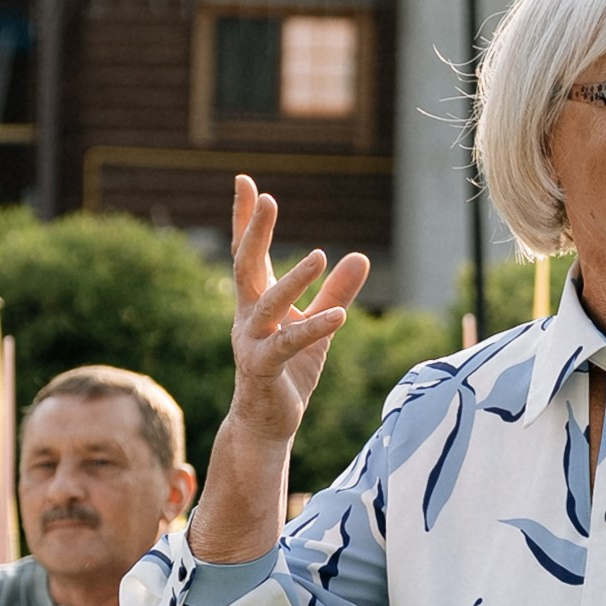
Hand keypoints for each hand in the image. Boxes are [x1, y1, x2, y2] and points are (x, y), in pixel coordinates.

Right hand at [229, 175, 370, 453]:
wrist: (267, 425)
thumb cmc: (288, 373)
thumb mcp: (318, 327)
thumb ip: (335, 292)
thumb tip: (360, 256)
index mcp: (256, 302)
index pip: (248, 252)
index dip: (246, 218)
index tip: (245, 180)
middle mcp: (247, 317)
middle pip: (246, 266)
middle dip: (254, 231)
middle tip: (266, 197)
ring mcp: (252, 342)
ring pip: (268, 304)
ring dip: (293, 280)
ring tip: (319, 255)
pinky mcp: (264, 369)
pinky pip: (290, 344)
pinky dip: (314, 328)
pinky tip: (340, 315)